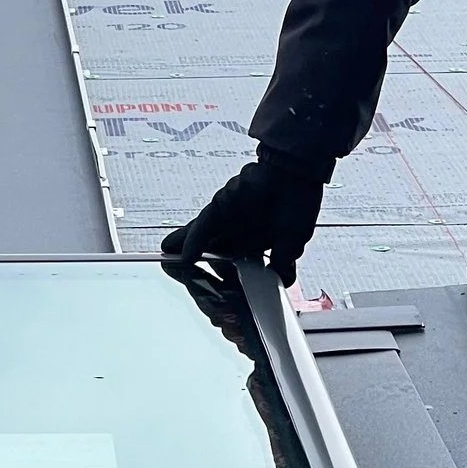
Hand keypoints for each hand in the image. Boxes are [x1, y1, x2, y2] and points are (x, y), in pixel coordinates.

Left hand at [161, 152, 324, 286]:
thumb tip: (283, 281)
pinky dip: (193, 241)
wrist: (295, 172)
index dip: (223, 278)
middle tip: (183, 280)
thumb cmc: (298, 199)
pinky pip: (203, 226)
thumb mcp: (293, 241)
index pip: (234, 263)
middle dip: (198, 266)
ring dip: (185, 253)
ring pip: (202, 240)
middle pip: (212, 252)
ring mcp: (228, 219)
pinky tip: (183, 256)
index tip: (214, 295)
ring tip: (168, 265)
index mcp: (256, 240)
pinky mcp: (220, 207)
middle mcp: (239, 230)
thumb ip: (282, 262)